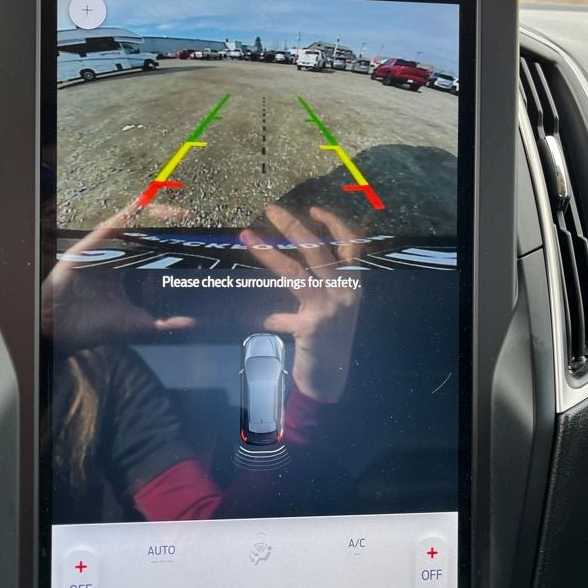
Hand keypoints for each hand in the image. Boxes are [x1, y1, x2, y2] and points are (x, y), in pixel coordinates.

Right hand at [42, 201, 195, 350]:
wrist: (65, 333)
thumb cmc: (95, 328)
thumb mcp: (137, 323)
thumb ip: (163, 323)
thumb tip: (190, 323)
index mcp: (123, 272)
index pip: (149, 250)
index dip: (169, 241)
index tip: (192, 235)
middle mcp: (112, 259)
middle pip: (141, 235)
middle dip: (163, 223)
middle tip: (188, 215)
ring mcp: (98, 253)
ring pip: (127, 228)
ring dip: (147, 215)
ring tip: (169, 208)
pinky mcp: (85, 252)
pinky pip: (105, 230)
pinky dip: (121, 218)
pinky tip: (137, 208)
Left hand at [240, 205, 363, 402]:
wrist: (331, 380)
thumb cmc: (329, 340)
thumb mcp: (333, 308)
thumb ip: (321, 285)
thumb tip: (294, 261)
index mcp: (352, 284)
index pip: (351, 244)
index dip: (334, 223)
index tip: (314, 208)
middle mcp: (345, 292)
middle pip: (318, 250)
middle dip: (293, 226)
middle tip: (270, 209)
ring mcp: (328, 309)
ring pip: (294, 272)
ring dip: (268, 252)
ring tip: (247, 236)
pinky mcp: (310, 328)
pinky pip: (275, 316)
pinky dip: (254, 313)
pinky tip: (235, 312)